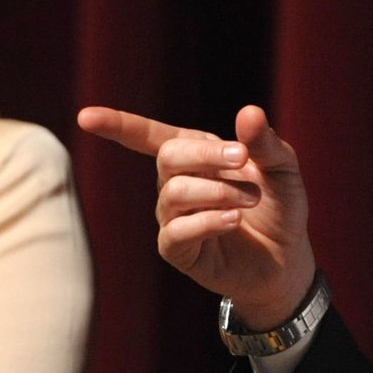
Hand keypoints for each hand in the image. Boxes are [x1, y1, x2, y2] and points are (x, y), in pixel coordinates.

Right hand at [78, 103, 316, 326]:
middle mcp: (176, 183)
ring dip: (217, 191)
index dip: (118, 125)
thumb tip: (249, 111)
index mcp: (195, 155)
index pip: (149, 136)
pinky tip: (234, 220)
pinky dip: (207, 221)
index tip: (86, 117)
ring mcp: (172, 217)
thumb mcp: (282, 169)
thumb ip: (265, 143)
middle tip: (243, 160)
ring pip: (174, 193)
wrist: (287, 260)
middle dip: (206, 154)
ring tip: (250, 200)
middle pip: (167, 157)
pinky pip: (176, 231)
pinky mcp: (177, 250)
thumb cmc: (279, 208)